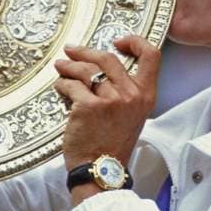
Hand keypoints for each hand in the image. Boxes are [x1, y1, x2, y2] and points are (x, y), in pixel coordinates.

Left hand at [52, 35, 160, 171]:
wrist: (101, 169)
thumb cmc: (113, 144)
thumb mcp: (132, 115)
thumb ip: (126, 91)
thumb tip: (103, 69)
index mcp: (146, 95)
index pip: (151, 56)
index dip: (134, 41)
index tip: (118, 41)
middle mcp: (131, 95)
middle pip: (108, 58)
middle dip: (85, 51)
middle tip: (72, 50)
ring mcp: (109, 99)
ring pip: (85, 69)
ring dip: (69, 66)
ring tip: (61, 67)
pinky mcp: (87, 106)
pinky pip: (71, 85)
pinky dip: (62, 84)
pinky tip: (59, 87)